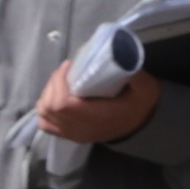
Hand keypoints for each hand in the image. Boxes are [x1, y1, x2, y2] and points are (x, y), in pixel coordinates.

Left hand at [34, 63, 155, 149]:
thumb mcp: (144, 86)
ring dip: (48, 95)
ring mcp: (73, 134)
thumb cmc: (139, 103)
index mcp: (98, 117)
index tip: (69, 65)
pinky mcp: (69, 135)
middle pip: (50, 108)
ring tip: (61, 82)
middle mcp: (82, 128)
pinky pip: (46, 124)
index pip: (63, 104)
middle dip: (53, 84)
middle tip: (66, 71)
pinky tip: (56, 96)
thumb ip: (132, 71)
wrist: (139, 124)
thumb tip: (118, 53)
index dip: (59, 82)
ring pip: (45, 116)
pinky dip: (45, 109)